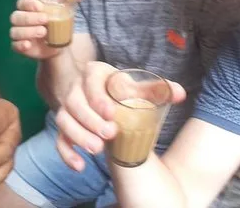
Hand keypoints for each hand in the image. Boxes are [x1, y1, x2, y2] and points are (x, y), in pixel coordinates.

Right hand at [10, 0, 82, 59]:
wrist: (58, 42)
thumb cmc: (57, 20)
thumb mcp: (64, 8)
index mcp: (28, 6)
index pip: (22, 2)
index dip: (29, 4)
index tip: (40, 6)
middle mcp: (20, 19)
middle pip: (16, 16)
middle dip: (30, 18)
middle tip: (46, 19)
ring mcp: (18, 33)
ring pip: (15, 31)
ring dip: (28, 31)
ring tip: (44, 32)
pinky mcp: (20, 46)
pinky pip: (15, 45)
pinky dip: (20, 45)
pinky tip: (28, 45)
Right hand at [54, 62, 185, 171]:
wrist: (104, 99)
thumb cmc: (121, 91)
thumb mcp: (137, 88)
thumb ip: (158, 89)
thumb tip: (180, 93)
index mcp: (94, 73)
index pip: (90, 82)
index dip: (98, 97)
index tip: (111, 112)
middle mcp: (76, 88)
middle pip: (74, 103)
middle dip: (90, 120)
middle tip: (110, 134)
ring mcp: (67, 108)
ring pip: (63, 121)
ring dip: (78, 136)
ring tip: (97, 150)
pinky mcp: (64, 127)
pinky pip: (59, 140)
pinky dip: (67, 154)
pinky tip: (80, 166)